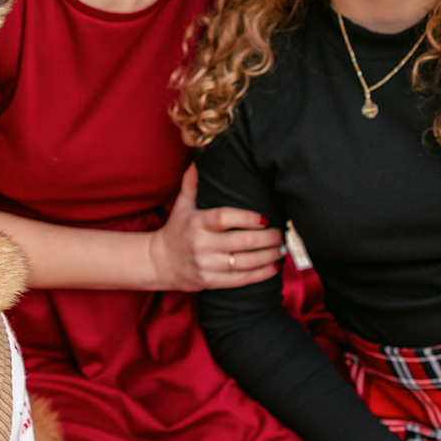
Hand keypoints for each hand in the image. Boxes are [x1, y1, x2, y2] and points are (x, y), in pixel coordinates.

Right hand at [146, 165, 286, 289]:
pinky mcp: (210, 282)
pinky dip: (261, 274)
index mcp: (196, 222)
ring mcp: (206, 265)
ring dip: (269, 255)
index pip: (225, 218)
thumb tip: (200, 159)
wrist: (159, 262)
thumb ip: (192, 183)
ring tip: (282, 248)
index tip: (266, 217)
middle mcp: (201, 244)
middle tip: (281, 233)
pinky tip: (274, 267)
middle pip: (241, 241)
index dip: (247, 218)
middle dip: (267, 238)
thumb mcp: (182, 205)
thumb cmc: (176, 230)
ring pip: (245, 261)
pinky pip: (241, 279)